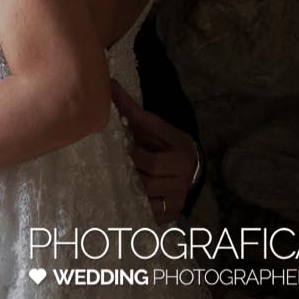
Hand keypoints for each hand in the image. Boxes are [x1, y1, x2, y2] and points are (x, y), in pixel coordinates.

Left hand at [110, 81, 195, 222]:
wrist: (189, 163)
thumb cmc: (164, 142)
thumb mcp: (153, 125)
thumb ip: (131, 108)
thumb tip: (108, 83)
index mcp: (181, 157)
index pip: (150, 163)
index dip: (134, 157)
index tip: (126, 150)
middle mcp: (183, 182)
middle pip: (147, 183)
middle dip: (131, 174)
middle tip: (120, 166)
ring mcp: (178, 200)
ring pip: (146, 198)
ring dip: (130, 189)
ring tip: (120, 180)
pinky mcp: (171, 214)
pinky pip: (149, 213)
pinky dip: (136, 206)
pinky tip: (125, 198)